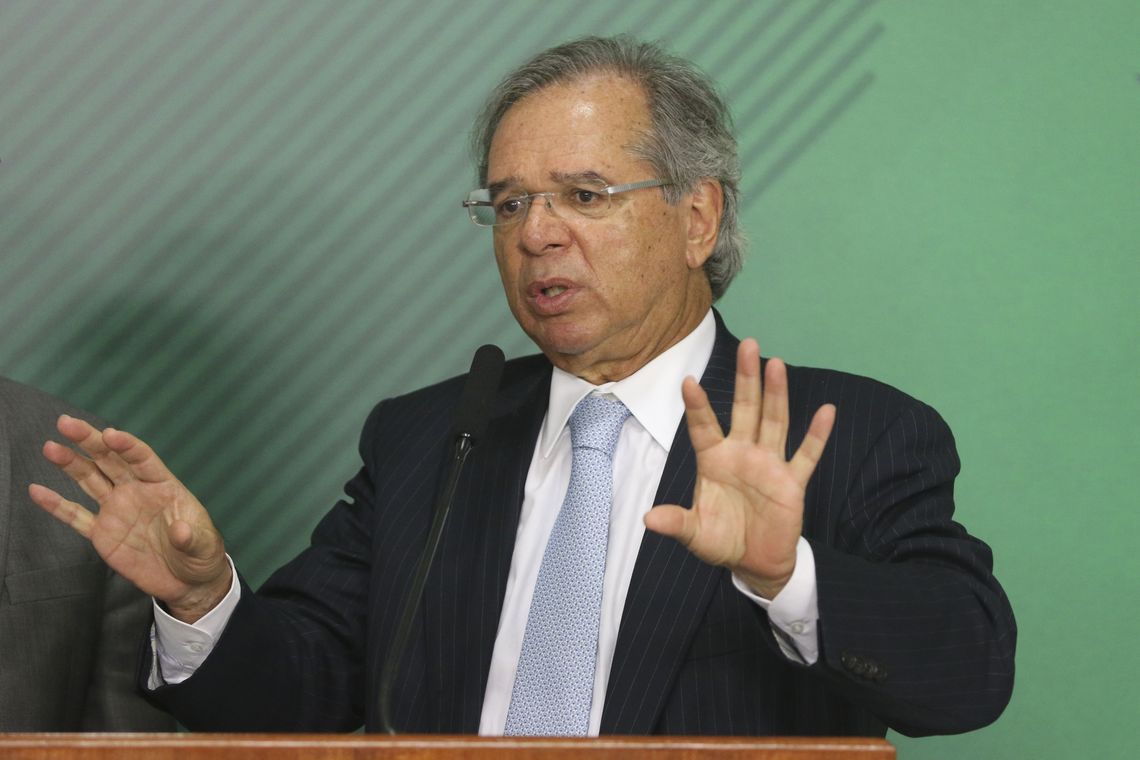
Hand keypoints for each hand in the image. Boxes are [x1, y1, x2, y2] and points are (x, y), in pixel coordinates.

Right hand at [29, 415, 231, 621]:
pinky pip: (76, 517)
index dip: (127, 446)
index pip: (142, 458)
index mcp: (163, 486)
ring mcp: (117, 510)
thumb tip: (181, 532)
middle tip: (67, 423)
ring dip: (70, 463)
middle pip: (110, 460)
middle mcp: (136, 491)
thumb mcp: (204, 546)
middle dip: (90, 440)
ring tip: (51, 447)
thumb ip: (192, 537)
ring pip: (90, 480)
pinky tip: (37, 491)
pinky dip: (57, 505)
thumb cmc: (201, 555)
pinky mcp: (103, 533)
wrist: (186, 581)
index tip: (110, 434)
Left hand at [644, 339, 834, 598]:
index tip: (688, 381)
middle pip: (745, 409)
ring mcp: (769, 464)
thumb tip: (649, 518)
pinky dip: (816, 435)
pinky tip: (827, 410)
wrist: (754, 563)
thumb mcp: (694, 533)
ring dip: (776, 394)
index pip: (703, 426)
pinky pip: (806, 455)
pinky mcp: (792, 482)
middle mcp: (742, 453)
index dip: (697, 406)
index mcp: (714, 460)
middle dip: (746, 379)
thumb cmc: (721, 540)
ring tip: (776, 364)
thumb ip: (676, 523)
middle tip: (748, 346)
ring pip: (774, 422)